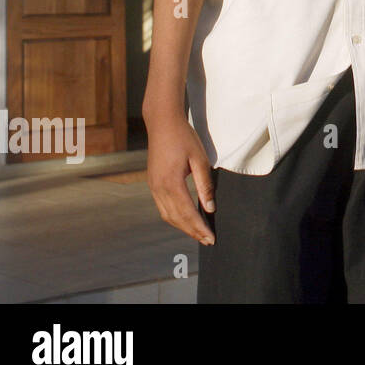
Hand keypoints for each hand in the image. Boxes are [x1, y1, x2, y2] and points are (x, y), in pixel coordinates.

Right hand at [145, 112, 216, 244]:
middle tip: (207, 241)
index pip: (188, 213)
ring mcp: (153, 187)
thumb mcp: (199, 159)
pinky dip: (175, 217)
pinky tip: (185, 219)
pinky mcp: (153, 183)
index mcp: (171, 183)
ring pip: (167, 215)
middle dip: (192, 231)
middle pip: (176, 218)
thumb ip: (205, 185)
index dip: (200, 227)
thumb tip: (210, 208)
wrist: (162, 123)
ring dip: (183, 227)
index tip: (211, 238)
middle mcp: (159, 188)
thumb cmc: (184, 138)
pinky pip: (163, 207)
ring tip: (198, 234)